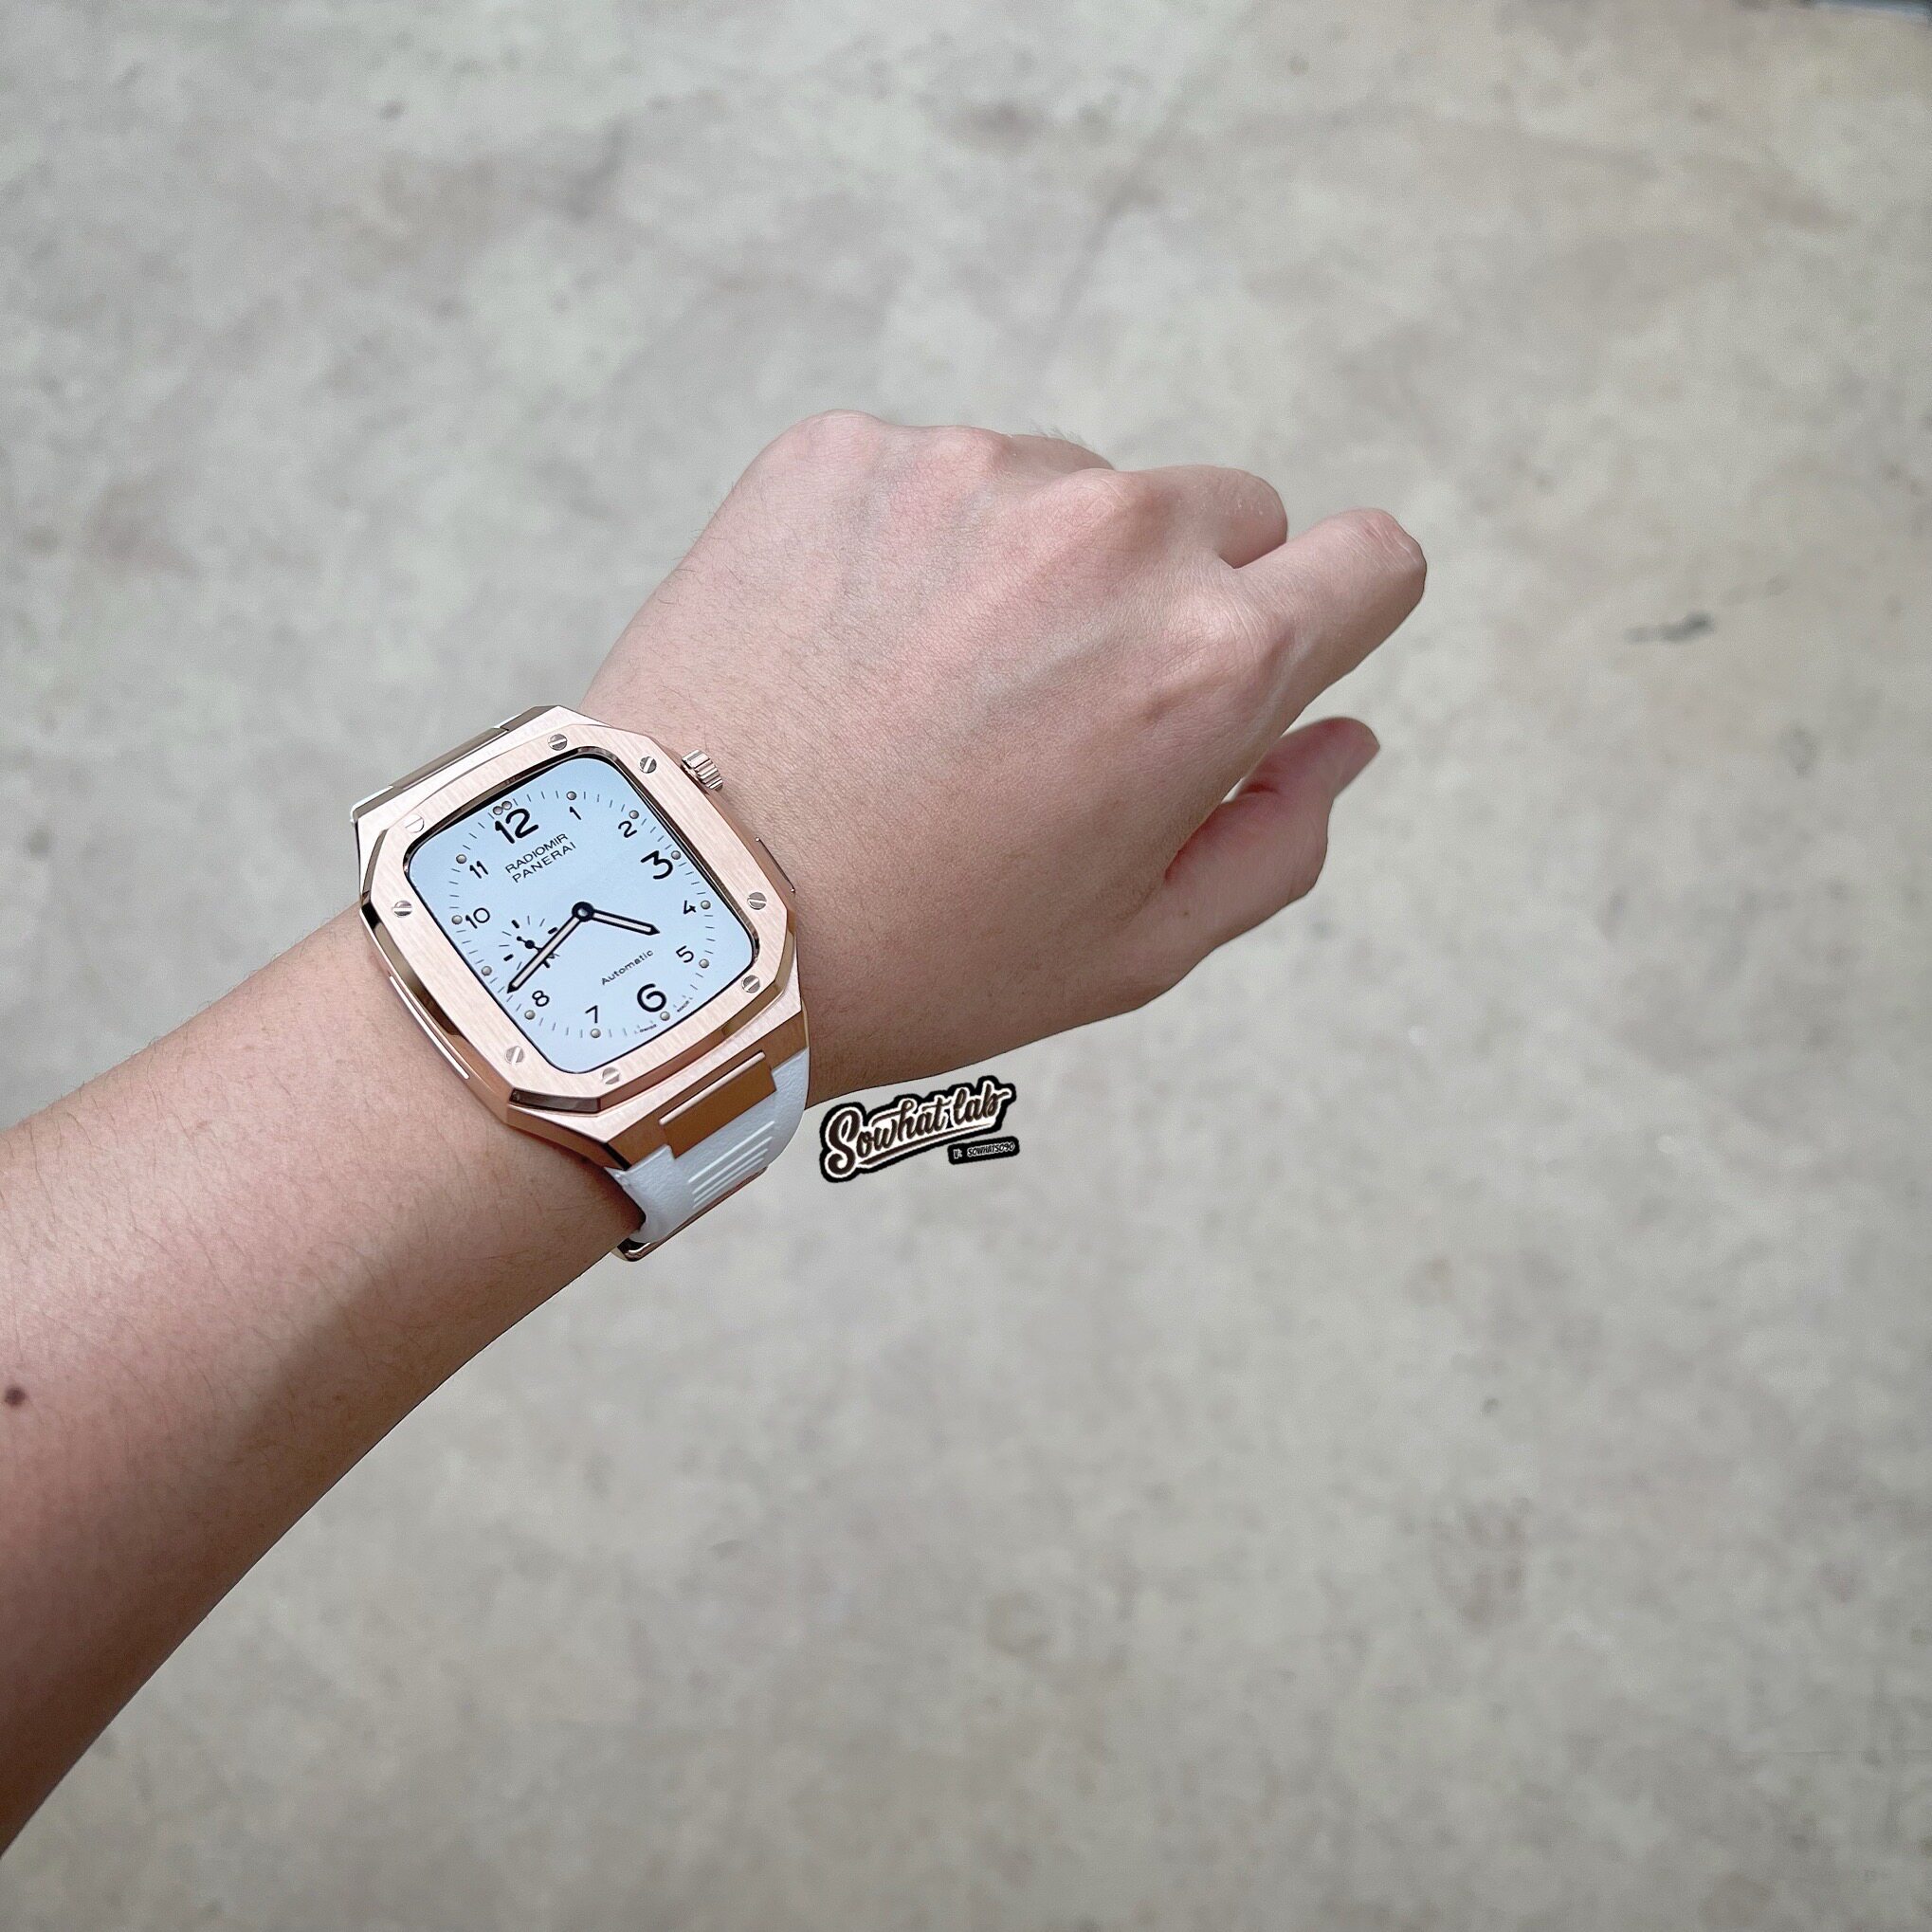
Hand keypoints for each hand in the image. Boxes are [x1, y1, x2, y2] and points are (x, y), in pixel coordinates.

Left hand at [585, 413, 1424, 1102]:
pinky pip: (941, 476)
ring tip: (927, 700)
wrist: (674, 915)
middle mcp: (1111, 534)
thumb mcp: (1133, 950)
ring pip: (1075, 493)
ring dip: (1040, 572)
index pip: (1371, 561)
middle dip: (1177, 602)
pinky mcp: (846, 452)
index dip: (1332, 619)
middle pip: (1226, 516)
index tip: (1263, 667)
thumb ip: (1277, 836)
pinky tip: (849, 653)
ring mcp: (972, 474)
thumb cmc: (918, 957)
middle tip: (1059, 718)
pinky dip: (919, 547)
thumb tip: (1344, 733)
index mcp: (1211, 660)